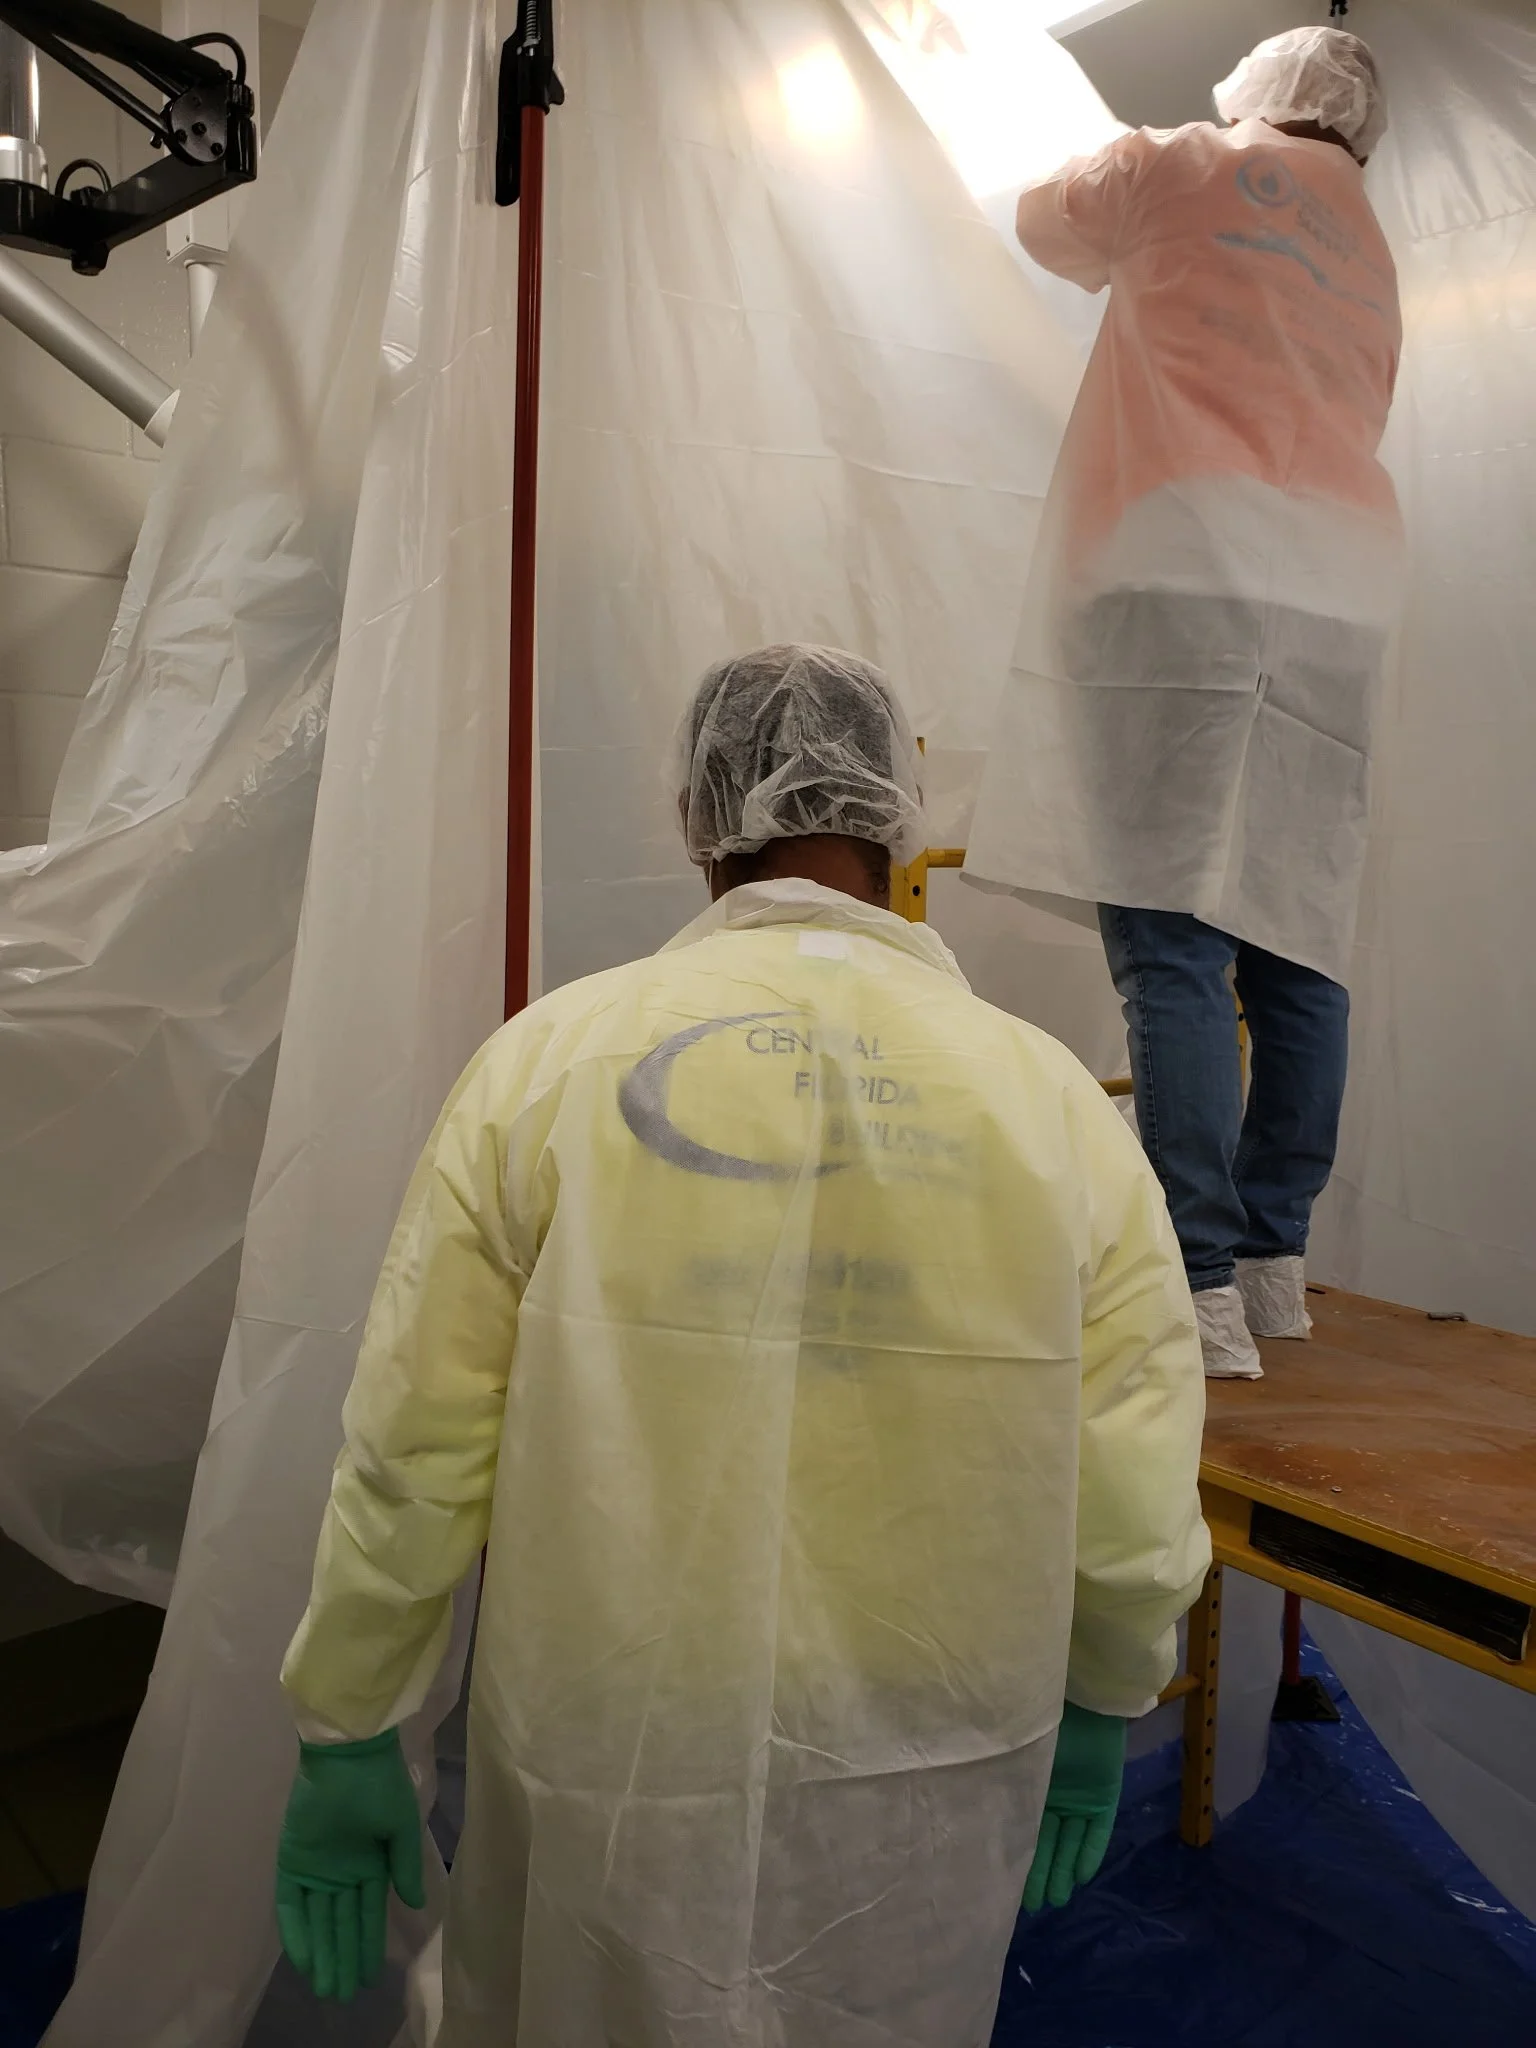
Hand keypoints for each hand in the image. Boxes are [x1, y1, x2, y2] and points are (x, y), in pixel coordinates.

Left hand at [275, 1728, 424, 2000]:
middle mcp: (342, 1872)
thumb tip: (416, 1905)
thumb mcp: (402, 1825)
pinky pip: (291, 1904)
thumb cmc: (379, 1784)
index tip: (370, 1979)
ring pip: (318, 1921)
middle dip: (343, 1960)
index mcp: (372, 1863)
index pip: (369, 1915)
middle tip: (342, 1997)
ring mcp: (315, 1868)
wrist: (348, 1752)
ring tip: (325, 1989)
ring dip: (321, 1953)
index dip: (368, 1946)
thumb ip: (405, 1866)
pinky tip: (304, 1960)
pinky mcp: (292, 1860)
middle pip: (341, 1925)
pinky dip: (297, 1932)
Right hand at [1023, 1701, 1126, 1911]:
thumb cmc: (1041, 1726)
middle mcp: (1054, 1795)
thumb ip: (1008, 1790)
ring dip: (1063, 1870)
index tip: (1010, 1892)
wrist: (1083, 1701)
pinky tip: (1080, 1879)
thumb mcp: (1019, 1762)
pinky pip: (1097, 1833)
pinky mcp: (1104, 1799)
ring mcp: (1080, 1798)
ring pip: (1070, 1842)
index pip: (1024, 1830)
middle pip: (1047, 1842)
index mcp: (1029, 1784)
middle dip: (1041, 1874)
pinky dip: (1089, 1853)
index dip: (1020, 1860)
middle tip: (1035, 1906)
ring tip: (1055, 1900)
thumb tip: (977, 1824)